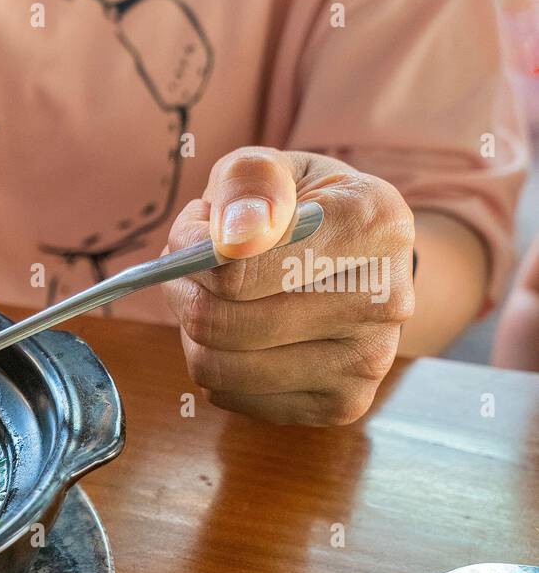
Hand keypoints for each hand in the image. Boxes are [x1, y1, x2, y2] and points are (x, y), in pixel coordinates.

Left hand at [164, 147, 414, 425]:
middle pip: (220, 322)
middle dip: (186, 290)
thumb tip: (235, 236)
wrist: (358, 263)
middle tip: (192, 267)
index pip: (238, 270)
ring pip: (216, 367)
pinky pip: (230, 397)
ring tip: (217, 297)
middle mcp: (385, 299)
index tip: (196, 232)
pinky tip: (243, 335)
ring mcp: (367, 361)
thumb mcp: (272, 168)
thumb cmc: (303, 210)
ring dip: (193, 331)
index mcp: (374, 224)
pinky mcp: (342, 404)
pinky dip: (218, 364)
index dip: (193, 252)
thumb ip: (249, 181)